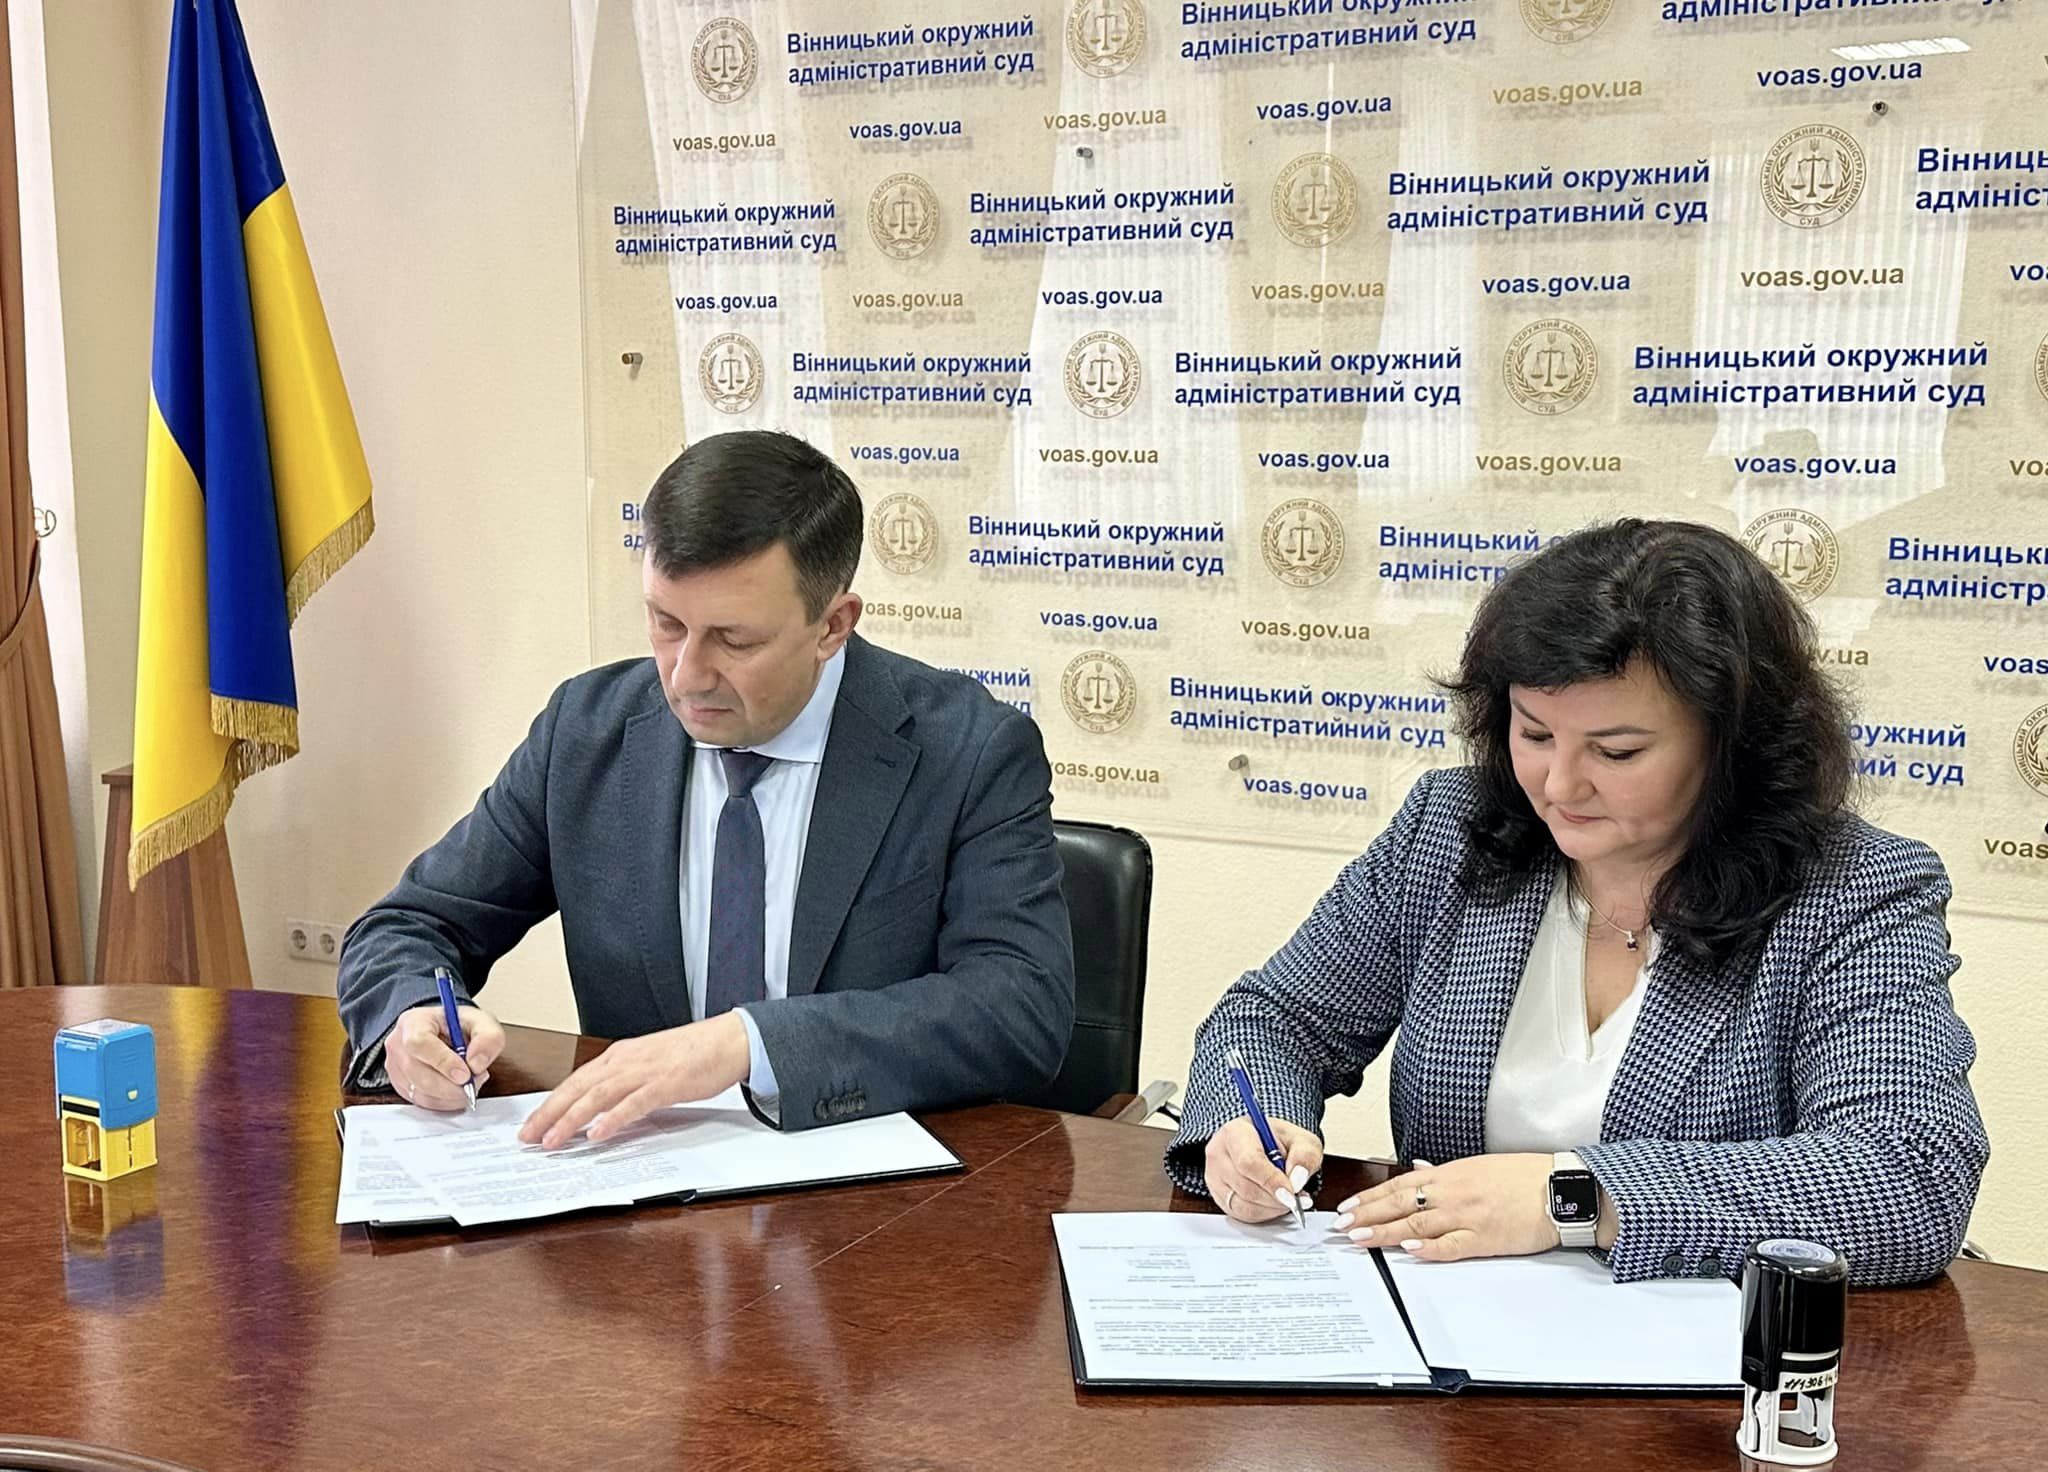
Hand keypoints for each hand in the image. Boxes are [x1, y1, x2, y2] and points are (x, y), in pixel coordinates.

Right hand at [383, 1002, 503, 1111]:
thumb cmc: (458, 1026)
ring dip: (451, 1095)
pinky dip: (445, 1102)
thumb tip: (477, 1064)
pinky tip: (458, 1091)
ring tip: (470, 1082)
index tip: (465, 1074)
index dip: (443, 1062)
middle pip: (418, 1074)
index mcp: (414, 1022)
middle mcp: (398, 1045)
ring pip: (420, 1092)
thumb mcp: (480, 1021)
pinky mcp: (401, 1086)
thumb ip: (487, 1037)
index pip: (419, 1043)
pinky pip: (422, 1102)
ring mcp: (396, 1068)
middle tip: (475, 1081)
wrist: (445, 1033)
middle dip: (452, 1085)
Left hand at [517, 1014, 751, 1148]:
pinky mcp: (666, 1084)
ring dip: (571, 1120)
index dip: (550, 1103)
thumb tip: (602, 1110)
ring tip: (553, 1141)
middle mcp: (626, 1061)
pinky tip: (597, 1135)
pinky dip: (612, 1120)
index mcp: (620, 1056)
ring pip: (598, 1096)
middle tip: (528, 1138)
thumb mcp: (650, 1064)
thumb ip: (625, 1083)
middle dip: (549, 1114)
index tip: (531, 1124)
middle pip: (578, 1088)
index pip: (575, 1081)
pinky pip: (633, 1104)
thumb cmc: (694, 1052)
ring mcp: (645, 1072)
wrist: (729, 1039)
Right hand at [1204, 1116, 1321, 1222]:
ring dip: (1271, 1208)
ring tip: (1288, 1198)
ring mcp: (1214, 1177)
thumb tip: (1296, 1180)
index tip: (1291, 1193)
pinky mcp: (1218, 1196)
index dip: (1271, 1181)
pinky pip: (1241, 1215)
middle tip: (1297, 1198)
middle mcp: (1218, 1153)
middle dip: (1275, 1198)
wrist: (1265, 1145)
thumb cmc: (1279, 1140)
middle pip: (1245, 1187)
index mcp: (1235, 1132)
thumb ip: (1305, 1156)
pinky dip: (1263, 1214)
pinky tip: (1274, 1203)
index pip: (1248, 1162)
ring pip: (1243, 1205)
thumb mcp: (1302, 1140)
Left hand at [1334, 1153, 1561, 1261]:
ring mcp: (1468, 1215)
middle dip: (1367, 1214)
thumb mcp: (1478, 1166)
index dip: (1370, 1196)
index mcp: (1450, 1174)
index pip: (1399, 1184)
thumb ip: (1445, 1172)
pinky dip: (1428, 1248)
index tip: (1348, 1206)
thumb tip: (1418, 1169)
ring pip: (1417, 1223)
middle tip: (1340, 1226)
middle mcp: (1453, 1192)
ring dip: (1384, 1231)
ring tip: (1359, 1237)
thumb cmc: (1523, 1177)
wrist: (1560, 1188)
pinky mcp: (1485, 1238)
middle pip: (1400, 1203)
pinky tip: (1408, 1250)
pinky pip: (1451, 1245)